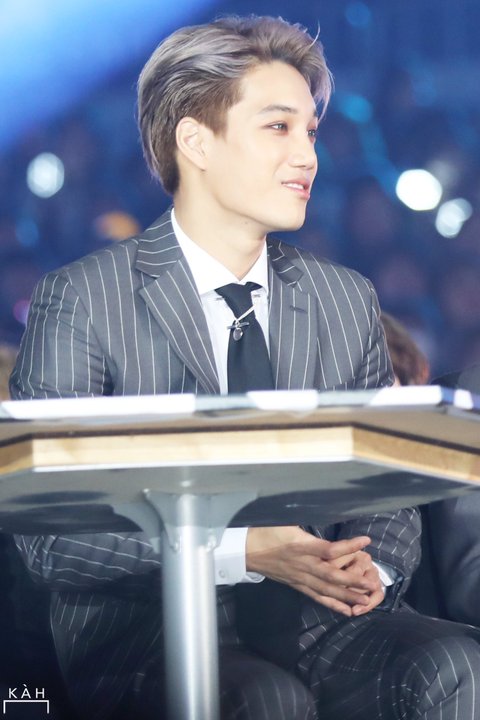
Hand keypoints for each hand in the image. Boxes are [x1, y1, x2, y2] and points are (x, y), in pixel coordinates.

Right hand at [246, 526, 379, 615]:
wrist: (245, 550)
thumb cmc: (265, 531)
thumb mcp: (286, 521)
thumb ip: (306, 524)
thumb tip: (323, 512)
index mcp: (301, 546)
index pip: (329, 549)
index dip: (349, 546)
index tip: (366, 540)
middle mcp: (303, 565)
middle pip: (331, 576)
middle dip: (353, 581)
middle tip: (371, 583)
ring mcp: (300, 578)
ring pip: (326, 590)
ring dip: (347, 596)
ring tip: (365, 600)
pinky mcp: (296, 585)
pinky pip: (317, 597)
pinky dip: (332, 605)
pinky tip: (347, 610)